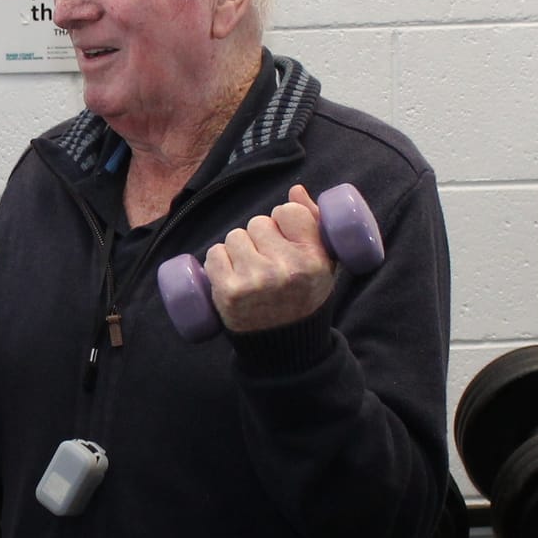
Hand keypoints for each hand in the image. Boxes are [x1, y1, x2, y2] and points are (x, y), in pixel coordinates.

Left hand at [201, 184, 335, 333]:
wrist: (281, 348)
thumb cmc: (303, 298)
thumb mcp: (323, 265)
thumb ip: (315, 224)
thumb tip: (295, 190)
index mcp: (314, 260)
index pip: (288, 211)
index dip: (282, 222)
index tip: (284, 238)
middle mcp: (286, 270)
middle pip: (258, 223)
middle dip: (259, 237)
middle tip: (266, 261)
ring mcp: (255, 281)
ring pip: (234, 236)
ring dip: (238, 249)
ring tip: (250, 270)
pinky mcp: (228, 292)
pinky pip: (214, 254)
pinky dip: (218, 262)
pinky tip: (230, 276)